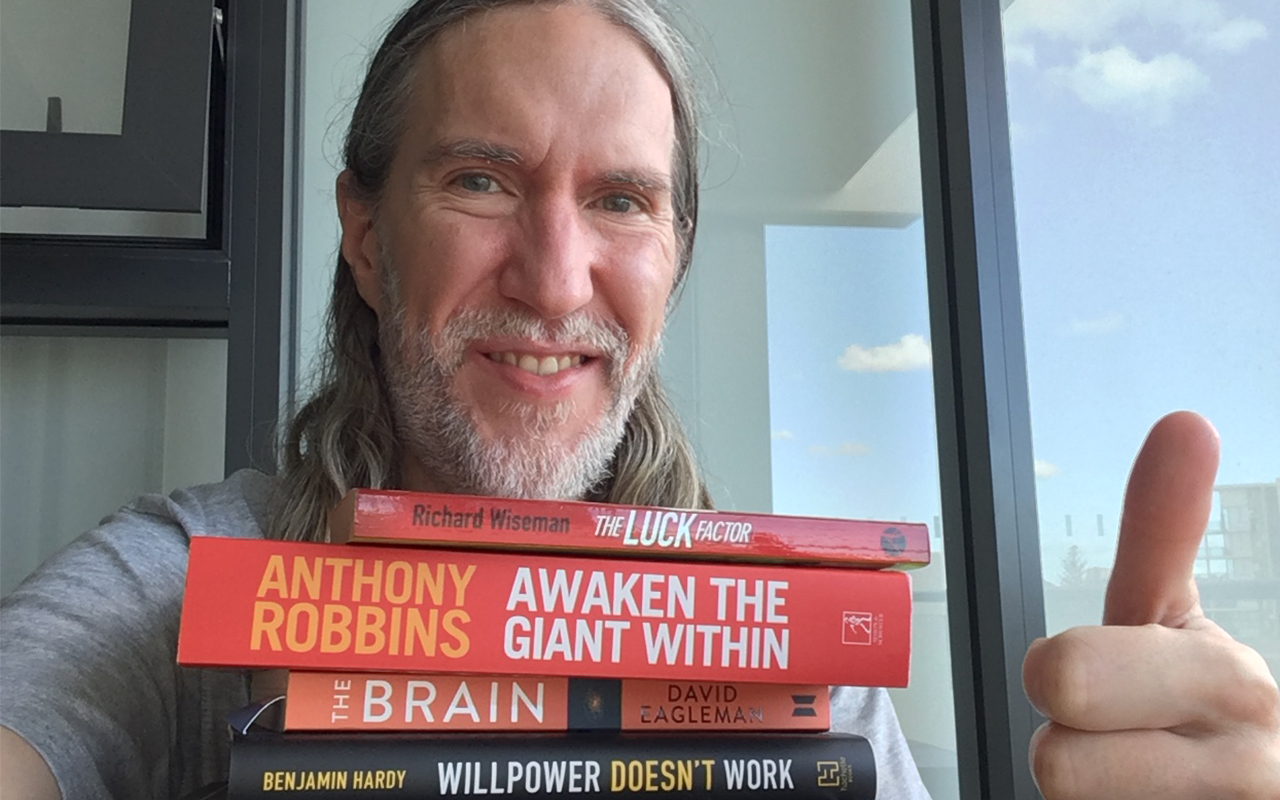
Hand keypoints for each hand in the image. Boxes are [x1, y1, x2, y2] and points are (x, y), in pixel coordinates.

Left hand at [1023, 411, 1279, 798]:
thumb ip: (1162, 534)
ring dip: (1083, 786)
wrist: (1244, 798)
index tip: (1073, 680)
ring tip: (1134, 778)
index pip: (1086, 670)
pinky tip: (1141, 797)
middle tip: (1105, 729)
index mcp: (1226, 679)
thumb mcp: (1173, 625)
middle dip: (1061, 732)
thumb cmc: (1196, 719)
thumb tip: (1187, 421)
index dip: (1076, 676)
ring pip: (1062, 783)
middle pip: (1056, 747)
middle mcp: (1249, 762)